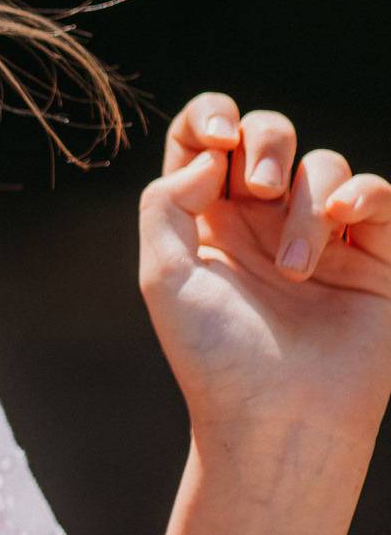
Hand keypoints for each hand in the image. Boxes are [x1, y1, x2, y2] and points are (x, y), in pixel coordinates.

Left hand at [140, 93, 390, 462]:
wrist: (280, 418)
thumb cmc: (216, 356)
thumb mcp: (164, 276)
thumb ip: (164, 203)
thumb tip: (207, 157)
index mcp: (207, 219)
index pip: (206, 138)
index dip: (210, 116)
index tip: (217, 138)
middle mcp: (263, 220)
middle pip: (269, 134)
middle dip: (266, 142)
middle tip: (255, 188)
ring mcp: (323, 236)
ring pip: (325, 165)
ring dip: (307, 204)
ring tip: (295, 269)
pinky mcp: (377, 257)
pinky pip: (380, 195)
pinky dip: (364, 193)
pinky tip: (346, 218)